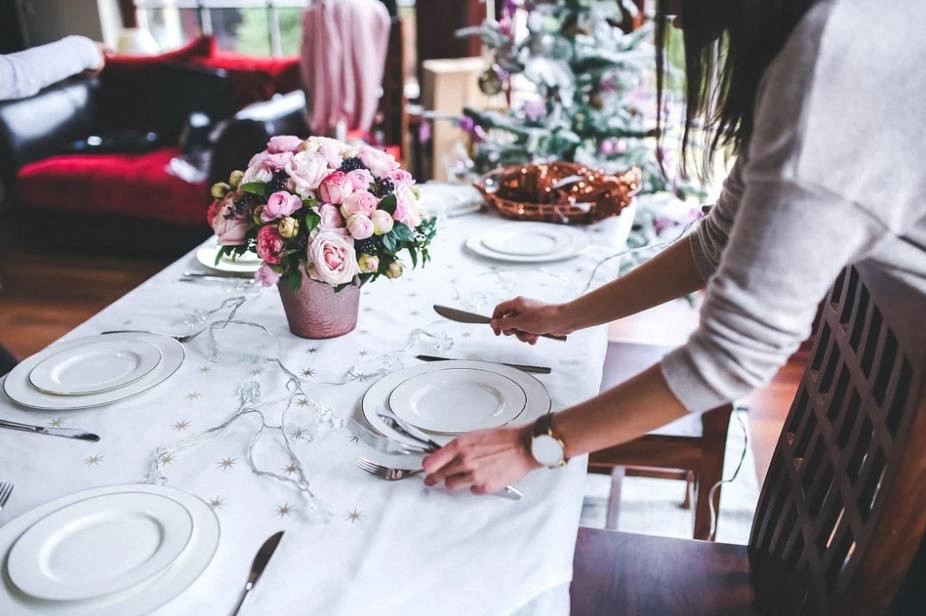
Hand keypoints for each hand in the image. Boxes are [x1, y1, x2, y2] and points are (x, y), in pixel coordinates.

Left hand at [422, 426, 540, 493]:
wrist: (524, 446)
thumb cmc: (505, 439)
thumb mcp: (476, 435)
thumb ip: (460, 446)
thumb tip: (449, 454)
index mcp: (460, 446)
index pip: (433, 461)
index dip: (427, 467)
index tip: (426, 469)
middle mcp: (465, 461)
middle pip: (440, 475)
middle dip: (434, 478)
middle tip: (431, 480)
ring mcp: (474, 476)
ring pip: (452, 485)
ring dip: (454, 482)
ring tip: (460, 478)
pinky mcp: (485, 487)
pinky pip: (472, 490)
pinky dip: (474, 486)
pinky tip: (480, 479)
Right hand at [490, 296, 570, 344]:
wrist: (562, 321)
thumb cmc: (544, 317)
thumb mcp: (520, 322)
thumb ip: (504, 324)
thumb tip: (494, 323)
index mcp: (517, 303)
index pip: (499, 310)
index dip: (496, 320)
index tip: (496, 331)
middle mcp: (523, 309)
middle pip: (508, 322)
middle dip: (513, 331)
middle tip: (518, 331)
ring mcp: (530, 317)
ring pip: (518, 330)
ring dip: (523, 335)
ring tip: (530, 334)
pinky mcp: (536, 324)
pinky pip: (527, 333)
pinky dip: (531, 336)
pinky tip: (537, 336)